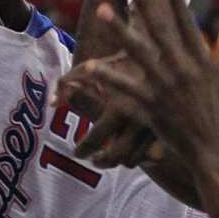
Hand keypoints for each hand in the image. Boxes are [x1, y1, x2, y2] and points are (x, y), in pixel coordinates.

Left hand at [61, 50, 164, 169]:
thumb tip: (52, 105)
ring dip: (120, 161)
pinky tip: (133, 149)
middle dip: (101, 161)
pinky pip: (152, 155)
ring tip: (112, 155)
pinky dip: (140, 157)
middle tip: (94, 159)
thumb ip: (66, 84)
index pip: (93, 142)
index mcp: (116, 110)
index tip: (78, 152)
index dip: (82, 150)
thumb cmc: (121, 60)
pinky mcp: (167, 129)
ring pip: (133, 159)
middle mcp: (136, 123)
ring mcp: (153, 128)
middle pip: (114, 157)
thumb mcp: (91, 67)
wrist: (162, 56)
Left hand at [63, 0, 218, 164]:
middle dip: (144, 5)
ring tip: (104, 11)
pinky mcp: (151, 105)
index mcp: (203, 59)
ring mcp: (164, 86)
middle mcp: (181, 69)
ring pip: (137, 52)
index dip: (177, 0)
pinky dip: (107, 77)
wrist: (216, 147)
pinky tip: (88, 67)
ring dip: (119, 30)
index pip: (187, 23)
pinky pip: (125, 87)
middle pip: (158, 30)